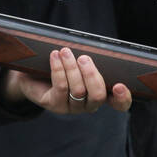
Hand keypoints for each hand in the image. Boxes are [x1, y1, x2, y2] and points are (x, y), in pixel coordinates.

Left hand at [0, 48, 131, 112]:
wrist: (33, 71)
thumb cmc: (62, 63)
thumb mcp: (79, 60)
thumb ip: (90, 58)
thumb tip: (92, 49)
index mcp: (101, 92)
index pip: (119, 103)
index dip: (123, 98)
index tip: (118, 85)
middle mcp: (89, 104)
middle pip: (98, 96)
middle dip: (91, 75)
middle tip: (84, 58)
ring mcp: (72, 107)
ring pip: (78, 91)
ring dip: (72, 68)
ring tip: (65, 51)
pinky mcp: (55, 105)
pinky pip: (61, 88)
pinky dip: (59, 69)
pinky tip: (55, 56)